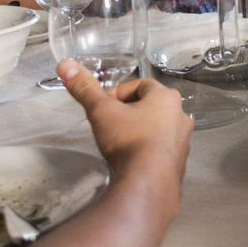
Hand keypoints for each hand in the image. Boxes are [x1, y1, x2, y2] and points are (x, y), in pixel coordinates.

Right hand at [58, 60, 192, 202]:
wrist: (148, 181)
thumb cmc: (128, 139)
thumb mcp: (102, 112)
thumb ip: (85, 89)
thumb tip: (65, 65)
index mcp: (167, 98)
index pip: (143, 85)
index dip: (121, 92)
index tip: (104, 105)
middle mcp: (181, 116)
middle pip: (152, 106)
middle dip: (130, 112)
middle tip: (110, 124)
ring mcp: (183, 141)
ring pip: (159, 129)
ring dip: (141, 132)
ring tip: (119, 144)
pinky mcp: (179, 163)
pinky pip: (162, 151)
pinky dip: (148, 152)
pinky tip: (132, 161)